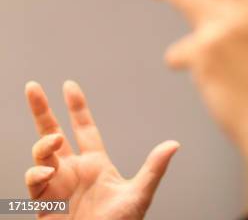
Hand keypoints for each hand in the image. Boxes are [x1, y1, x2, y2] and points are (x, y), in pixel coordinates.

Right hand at [24, 81, 178, 218]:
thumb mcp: (139, 194)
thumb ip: (154, 168)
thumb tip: (175, 144)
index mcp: (95, 163)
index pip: (84, 129)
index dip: (77, 107)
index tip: (69, 86)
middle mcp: (74, 170)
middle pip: (52, 133)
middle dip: (42, 111)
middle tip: (33, 87)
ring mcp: (57, 184)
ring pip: (41, 154)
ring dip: (44, 144)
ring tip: (53, 141)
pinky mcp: (44, 201)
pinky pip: (34, 180)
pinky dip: (38, 173)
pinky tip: (48, 173)